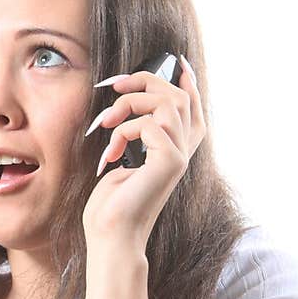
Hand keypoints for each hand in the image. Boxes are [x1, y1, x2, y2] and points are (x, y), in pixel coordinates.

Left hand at [81, 55, 204, 252]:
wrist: (111, 235)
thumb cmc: (111, 205)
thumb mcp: (121, 161)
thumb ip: (133, 136)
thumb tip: (124, 109)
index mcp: (174, 153)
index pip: (193, 110)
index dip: (188, 84)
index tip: (178, 63)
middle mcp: (182, 153)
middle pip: (178, 97)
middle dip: (145, 81)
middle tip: (114, 85)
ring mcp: (179, 157)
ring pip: (166, 103)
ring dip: (128, 104)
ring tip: (104, 122)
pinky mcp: (169, 162)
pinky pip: (148, 124)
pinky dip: (122, 132)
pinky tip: (110, 155)